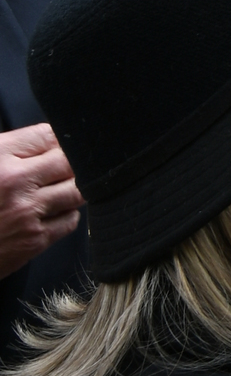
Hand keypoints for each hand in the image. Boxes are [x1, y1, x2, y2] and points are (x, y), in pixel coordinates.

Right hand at [0, 124, 82, 279]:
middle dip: (68, 163)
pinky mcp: (34, 240)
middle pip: (69, 161)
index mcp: (0, 156)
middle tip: (60, 169)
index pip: (50, 135)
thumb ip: (13, 150)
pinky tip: (50, 213)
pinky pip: (71, 220)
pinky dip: (66, 214)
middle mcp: (17, 182)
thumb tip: (47, 141)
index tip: (55, 147)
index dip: (56, 140)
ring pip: (77, 191)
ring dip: (71, 188)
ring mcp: (28, 212)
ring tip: (57, 190)